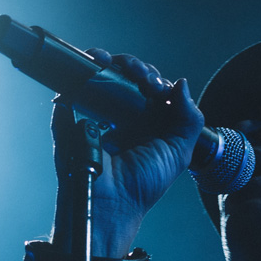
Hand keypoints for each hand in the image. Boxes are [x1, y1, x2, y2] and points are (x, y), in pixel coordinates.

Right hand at [49, 50, 205, 258]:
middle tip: (140, 77)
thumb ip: (188, 119)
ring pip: (101, 73)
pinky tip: (94, 66)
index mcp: (148, 120)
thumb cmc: (145, 183)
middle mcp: (123, 113)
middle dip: (135, 67)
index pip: (151, 85)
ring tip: (115, 65)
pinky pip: (72, 86)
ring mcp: (96, 112)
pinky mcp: (72, 114)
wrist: (112, 200)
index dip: (154, 78)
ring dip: (108, 61)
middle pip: (126, 74)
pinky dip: (81, 71)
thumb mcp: (178, 151)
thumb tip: (182, 82)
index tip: (156, 86)